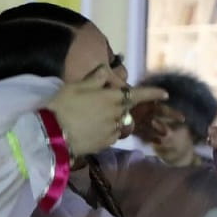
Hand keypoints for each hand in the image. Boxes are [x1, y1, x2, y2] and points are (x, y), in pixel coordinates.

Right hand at [44, 80, 166, 156]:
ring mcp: (111, 132)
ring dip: (111, 120)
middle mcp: (116, 115)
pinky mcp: (104, 144)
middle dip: (118, 107)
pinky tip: (89, 130)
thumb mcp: (76, 86)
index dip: (153, 93)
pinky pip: (111, 136)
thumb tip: (108, 71)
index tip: (166, 94)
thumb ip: (96, 79)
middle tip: (97, 105)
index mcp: (112, 98)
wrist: (50, 134)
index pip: (138, 95)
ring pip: (118, 124)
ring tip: (90, 119)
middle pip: (125, 110)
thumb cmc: (62, 106)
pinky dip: (105, 132)